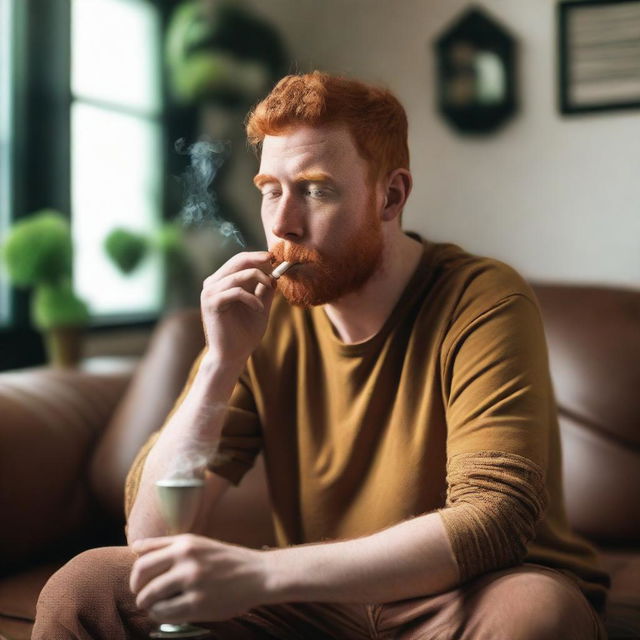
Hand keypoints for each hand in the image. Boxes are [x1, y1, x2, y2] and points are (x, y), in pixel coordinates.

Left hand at [130, 534, 269, 622]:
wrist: (257, 574)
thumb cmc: (225, 559)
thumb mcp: (197, 542)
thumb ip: (166, 544)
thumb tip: (135, 547)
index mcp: (185, 543)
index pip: (142, 558)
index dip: (136, 575)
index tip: (140, 583)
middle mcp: (186, 559)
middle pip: (141, 577)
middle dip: (138, 590)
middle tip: (144, 597)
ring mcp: (192, 582)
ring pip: (150, 597)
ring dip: (149, 605)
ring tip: (157, 606)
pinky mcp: (197, 604)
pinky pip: (165, 614)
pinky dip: (161, 616)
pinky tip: (170, 612)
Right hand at [200, 251, 274, 365]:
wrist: (232, 355)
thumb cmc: (245, 333)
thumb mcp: (259, 306)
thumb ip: (264, 290)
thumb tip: (275, 273)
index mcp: (222, 282)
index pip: (239, 260)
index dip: (257, 257)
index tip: (274, 257)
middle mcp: (213, 283)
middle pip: (237, 262)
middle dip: (258, 260)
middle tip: (274, 262)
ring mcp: (210, 292)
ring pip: (238, 275)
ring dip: (259, 280)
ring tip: (269, 291)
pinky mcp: (212, 304)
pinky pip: (235, 292)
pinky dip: (251, 298)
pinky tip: (258, 308)